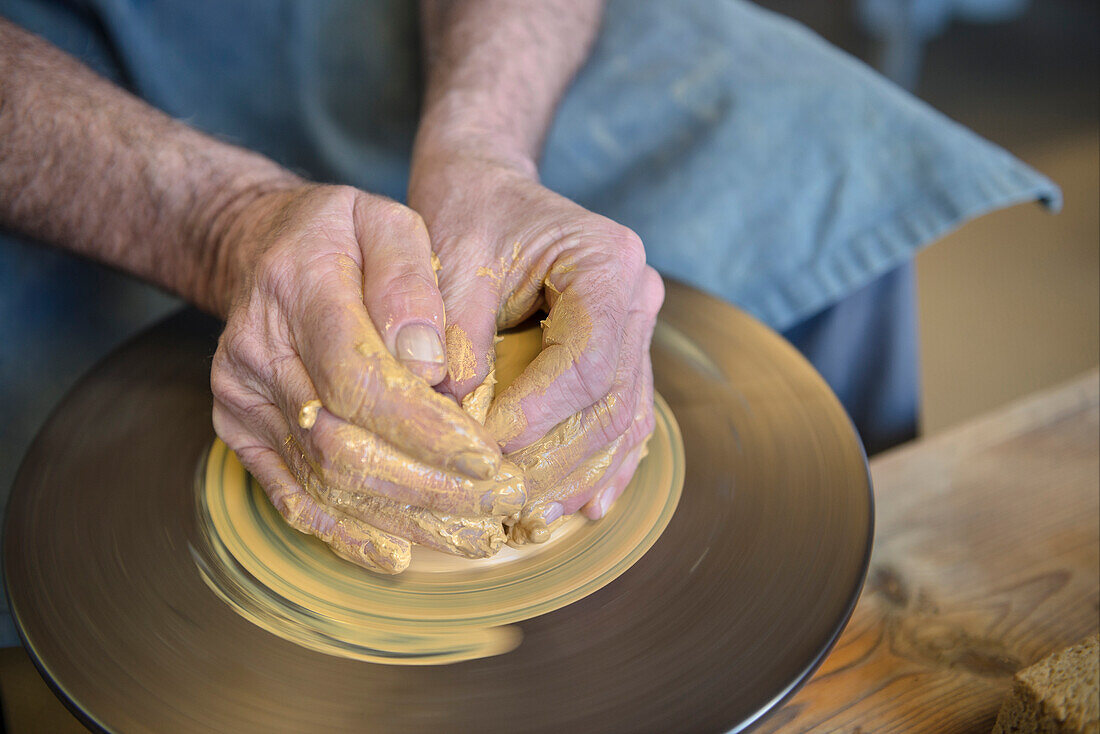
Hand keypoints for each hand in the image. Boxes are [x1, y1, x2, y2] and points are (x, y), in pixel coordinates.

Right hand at [209, 184, 525, 571]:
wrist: (259, 247)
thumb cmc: (341, 235)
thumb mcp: (387, 222)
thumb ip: (410, 282)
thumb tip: (430, 365)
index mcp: (296, 288)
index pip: (360, 378)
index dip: (426, 429)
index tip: (489, 459)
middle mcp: (257, 351)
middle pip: (342, 443)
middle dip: (429, 486)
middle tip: (500, 505)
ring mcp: (242, 398)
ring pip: (322, 480)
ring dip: (402, 518)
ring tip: (471, 538)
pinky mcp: (240, 431)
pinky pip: (290, 494)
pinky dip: (343, 532)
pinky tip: (395, 555)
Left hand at [408, 153, 663, 543]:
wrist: (489, 188)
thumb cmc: (470, 212)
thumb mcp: (453, 258)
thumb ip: (457, 329)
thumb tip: (457, 408)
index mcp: (607, 262)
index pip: (585, 360)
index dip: (538, 415)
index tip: (484, 446)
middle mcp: (638, 295)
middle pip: (611, 399)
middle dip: (559, 459)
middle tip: (508, 502)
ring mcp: (637, 326)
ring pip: (622, 417)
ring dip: (582, 474)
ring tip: (538, 519)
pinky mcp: (622, 352)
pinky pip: (622, 415)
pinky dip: (601, 463)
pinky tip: (584, 506)